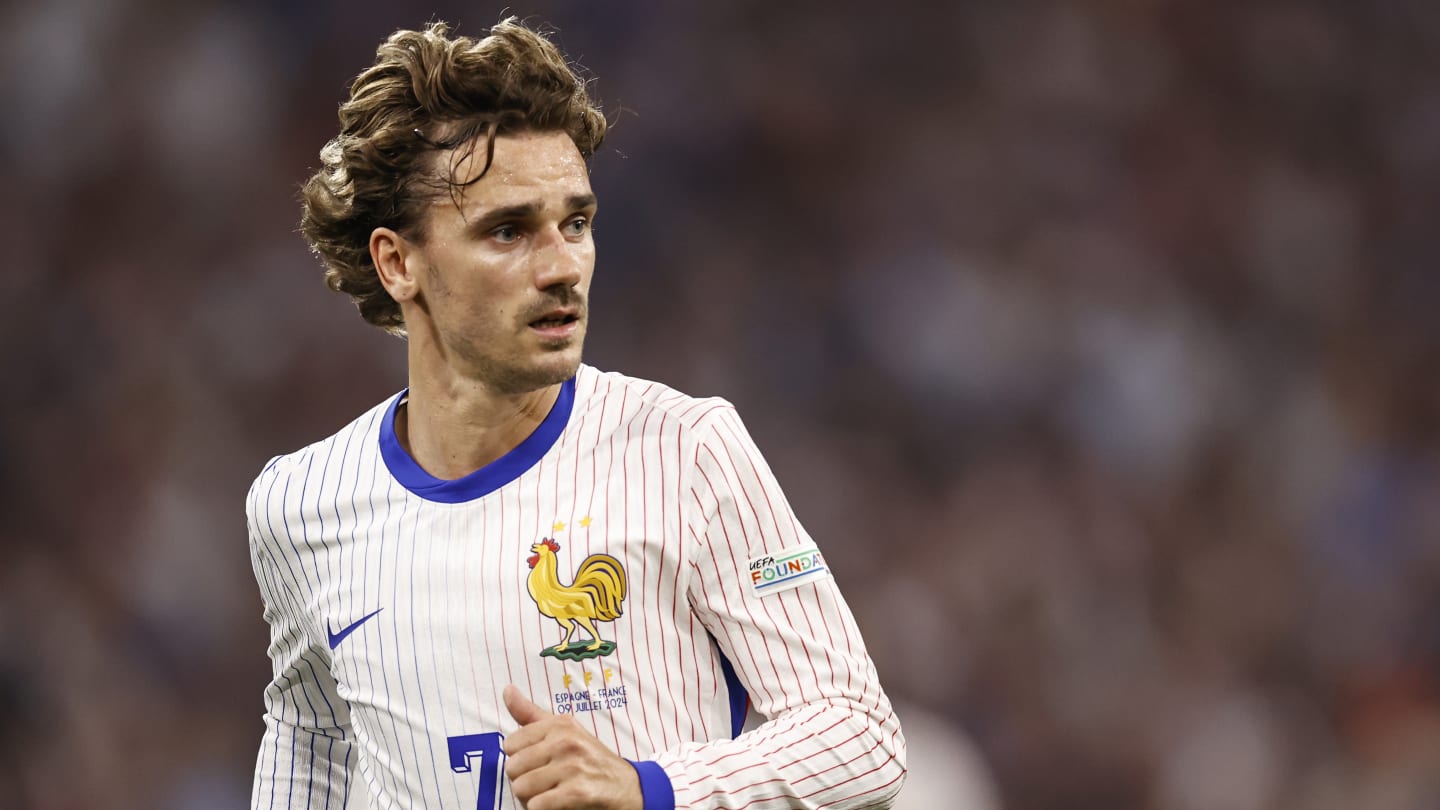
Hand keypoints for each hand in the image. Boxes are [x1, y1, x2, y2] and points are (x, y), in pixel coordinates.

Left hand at [502, 684, 643, 809]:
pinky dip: (541, 809)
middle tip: (543, 782)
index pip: (510, 744)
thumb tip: (507, 690)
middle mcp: (565, 742)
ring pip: (521, 788)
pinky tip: (555, 804)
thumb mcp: (564, 730)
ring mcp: (572, 766)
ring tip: (549, 794)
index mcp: (559, 725)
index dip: (519, 758)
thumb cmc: (591, 759)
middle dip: (523, 780)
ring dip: (531, 799)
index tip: (537, 763)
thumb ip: (530, 714)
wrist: (628, 787)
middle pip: (513, 768)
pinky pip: (536, 805)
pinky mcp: (577, 792)